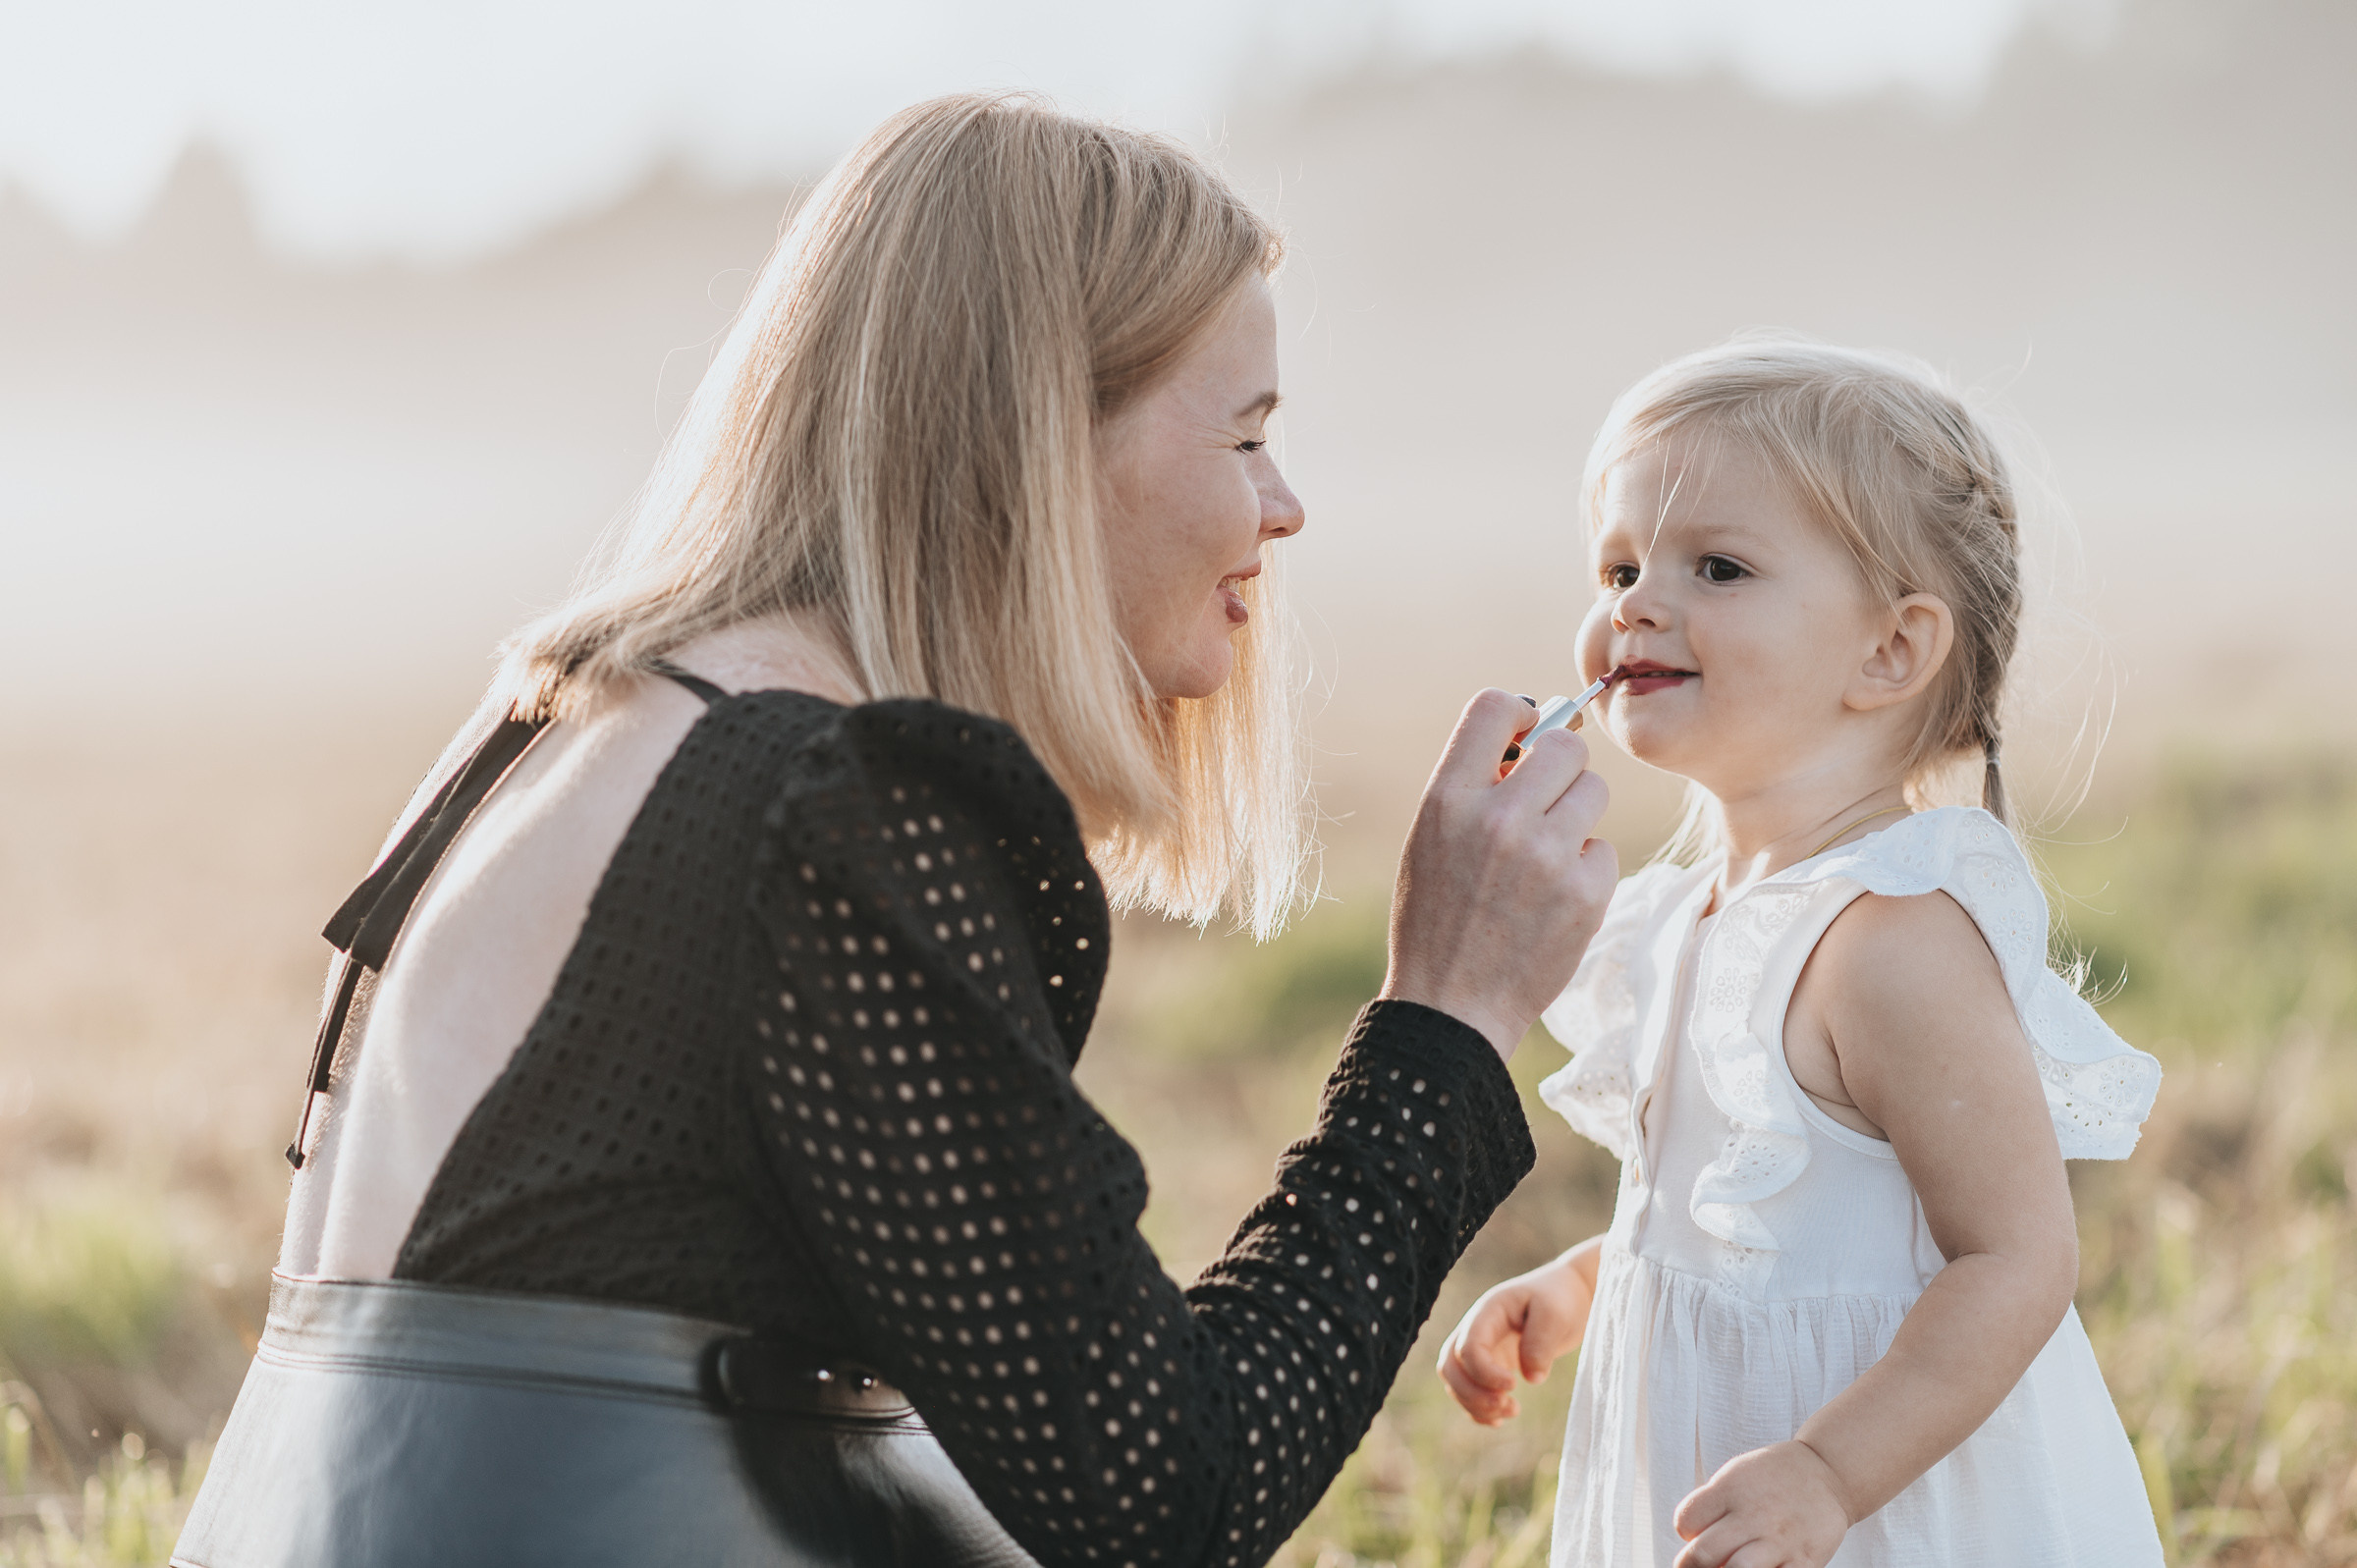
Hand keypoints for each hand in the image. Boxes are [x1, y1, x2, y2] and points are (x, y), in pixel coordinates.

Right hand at [1382, 688, 1617, 1057]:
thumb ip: (1472, 785)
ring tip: (1544, 855)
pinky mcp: (1585, 893)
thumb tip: (1531, 735)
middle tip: (1544, 799)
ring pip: (1593, 791)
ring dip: (1576, 815)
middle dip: (1560, 766)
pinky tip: (1553, 898)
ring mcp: (1547, 856)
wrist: (1453, 1005)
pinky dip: (1585, 868)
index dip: (1519, 713)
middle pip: (1565, 745)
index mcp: (1448, 799)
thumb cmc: (1437, 919)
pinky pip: (1603, 848)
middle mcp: (1499, 818)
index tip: (1524, 735)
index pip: (1494, 706)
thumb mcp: (1429, 840)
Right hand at [1437, 1246, 1596, 1423]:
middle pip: (1450, 1366)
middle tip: (1508, 1405)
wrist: (1570, 1294)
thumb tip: (1530, 1378)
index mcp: (1488, 1311)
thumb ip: (1541, 1343)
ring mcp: (1482, 1346)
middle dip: (1472, 1394)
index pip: (1468, 1347)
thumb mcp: (1555, 1314)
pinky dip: (1478, 1408)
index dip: (1484, 1373)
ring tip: (1512, 1411)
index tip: (1514, 1386)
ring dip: (1475, 1404)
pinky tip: (1501, 1418)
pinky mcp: (1491, 1362)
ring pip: (1455, 1381)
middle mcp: (1477, 1328)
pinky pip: (1469, 1389)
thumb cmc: (1561, 1298)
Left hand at [1672, 1441, 1851, 1567]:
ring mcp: (1779, 1540)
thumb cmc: (1770, 1479)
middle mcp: (1752, 1515)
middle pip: (1703, 1554)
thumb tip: (1693, 1545)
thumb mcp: (1734, 1477)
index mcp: (1730, 1490)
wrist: (1825, 1472)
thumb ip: (1711, 1507)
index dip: (1686, 1533)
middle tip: (1701, 1565)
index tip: (1695, 1535)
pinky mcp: (1806, 1560)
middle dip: (1692, 1566)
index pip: (1686, 1521)